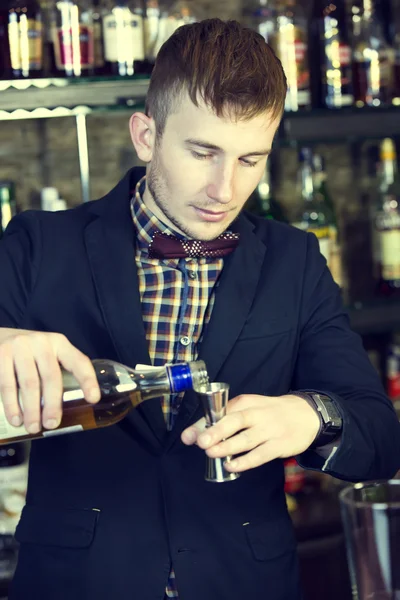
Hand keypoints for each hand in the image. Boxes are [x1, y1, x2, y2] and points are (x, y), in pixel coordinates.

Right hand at [0, 328, 100, 433]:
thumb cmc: (29, 352)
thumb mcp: (47, 354)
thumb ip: (58, 371)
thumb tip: (71, 409)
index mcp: (60, 343)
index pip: (78, 361)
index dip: (88, 380)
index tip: (93, 400)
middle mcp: (42, 342)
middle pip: (51, 377)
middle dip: (53, 404)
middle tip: (52, 424)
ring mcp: (20, 347)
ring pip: (29, 384)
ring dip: (32, 409)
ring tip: (33, 427)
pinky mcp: (2, 354)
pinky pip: (7, 384)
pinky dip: (12, 405)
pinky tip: (16, 419)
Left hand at [181, 394, 319, 472]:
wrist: (306, 414)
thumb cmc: (270, 413)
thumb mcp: (250, 408)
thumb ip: (226, 419)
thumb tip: (197, 434)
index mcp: (246, 402)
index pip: (222, 411)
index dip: (203, 424)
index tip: (187, 436)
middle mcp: (257, 414)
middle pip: (235, 421)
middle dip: (216, 432)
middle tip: (200, 442)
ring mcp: (269, 430)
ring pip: (246, 439)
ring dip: (228, 447)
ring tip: (211, 453)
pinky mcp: (279, 444)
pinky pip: (261, 454)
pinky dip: (246, 461)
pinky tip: (233, 466)